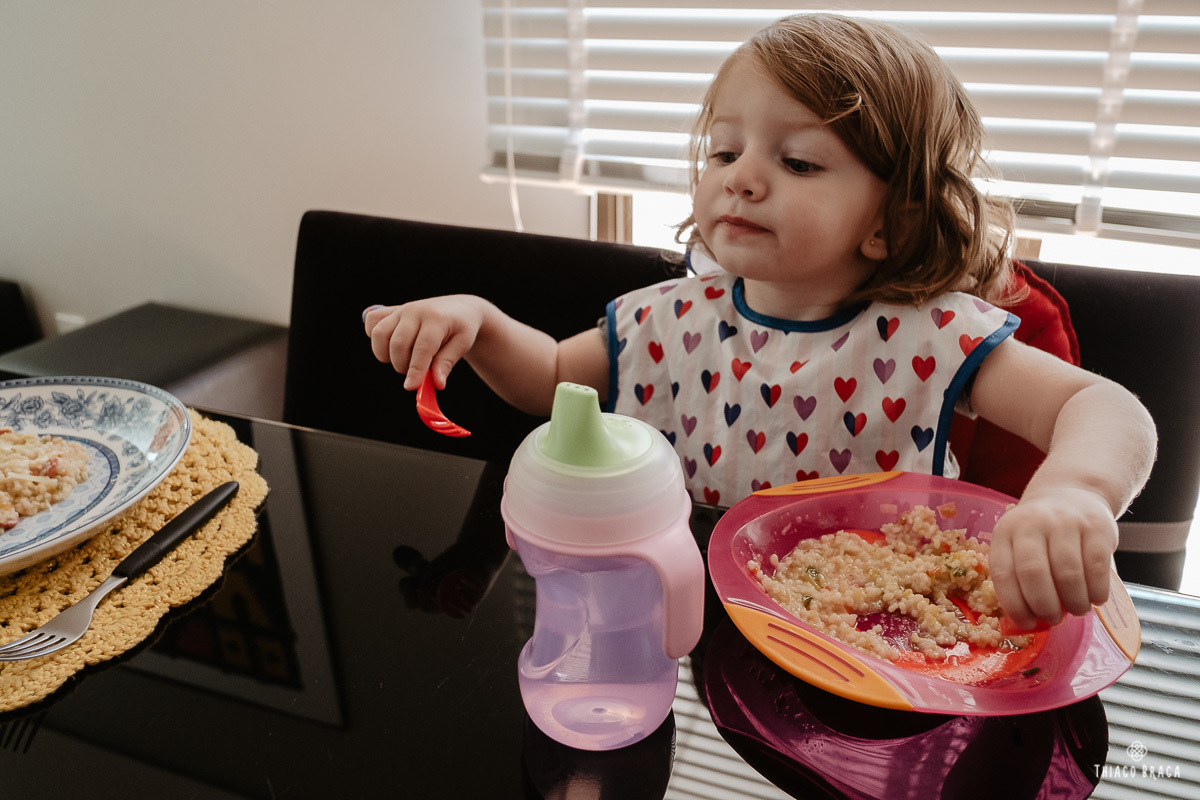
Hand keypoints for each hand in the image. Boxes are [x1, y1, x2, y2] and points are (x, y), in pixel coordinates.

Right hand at [363, 296, 491, 389]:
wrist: (459, 309)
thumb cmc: (462, 329)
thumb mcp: (462, 345)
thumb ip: (447, 363)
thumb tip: (436, 384)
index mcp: (436, 319)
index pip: (422, 347)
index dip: (415, 369)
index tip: (410, 387)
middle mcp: (415, 311)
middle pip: (397, 343)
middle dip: (403, 365)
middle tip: (416, 371)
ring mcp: (401, 310)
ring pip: (379, 334)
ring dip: (386, 354)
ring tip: (404, 359)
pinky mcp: (391, 311)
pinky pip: (371, 322)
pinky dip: (375, 337)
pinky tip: (390, 345)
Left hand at [988, 487, 1116, 631]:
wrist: (1072, 492)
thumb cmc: (1043, 534)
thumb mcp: (1021, 545)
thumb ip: (1021, 578)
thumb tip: (1024, 625)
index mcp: (1006, 532)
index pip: (1003, 573)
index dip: (1015, 605)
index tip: (1027, 624)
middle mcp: (1032, 523)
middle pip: (1034, 574)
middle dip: (1045, 606)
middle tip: (1055, 619)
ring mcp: (1065, 522)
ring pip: (1067, 573)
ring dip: (1073, 602)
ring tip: (1077, 609)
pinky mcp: (1097, 526)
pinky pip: (1096, 566)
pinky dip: (1096, 590)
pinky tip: (1096, 598)